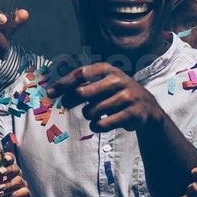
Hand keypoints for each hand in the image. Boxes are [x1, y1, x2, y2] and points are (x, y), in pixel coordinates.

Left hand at [0, 151, 31, 196]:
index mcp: (1, 172)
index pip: (9, 160)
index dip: (9, 157)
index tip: (5, 158)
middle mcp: (12, 178)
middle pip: (16, 168)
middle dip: (9, 169)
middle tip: (0, 172)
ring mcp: (19, 188)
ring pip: (20, 180)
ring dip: (9, 184)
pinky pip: (25, 192)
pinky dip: (17, 194)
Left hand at [49, 63, 164, 132]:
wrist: (147, 109)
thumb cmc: (117, 95)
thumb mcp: (103, 85)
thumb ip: (82, 86)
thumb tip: (52, 92)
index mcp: (109, 69)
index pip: (81, 73)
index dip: (64, 83)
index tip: (49, 92)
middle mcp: (119, 80)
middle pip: (83, 92)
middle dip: (72, 101)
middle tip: (67, 104)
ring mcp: (127, 96)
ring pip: (92, 111)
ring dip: (88, 116)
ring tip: (95, 114)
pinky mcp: (132, 113)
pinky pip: (103, 124)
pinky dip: (97, 126)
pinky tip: (99, 124)